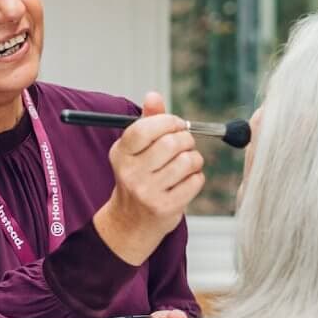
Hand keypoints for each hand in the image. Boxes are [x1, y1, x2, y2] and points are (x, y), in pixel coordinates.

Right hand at [94, 92, 204, 264]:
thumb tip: (153, 95)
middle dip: (186, 139)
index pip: (146, 128)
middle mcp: (130, 173)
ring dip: (194, 159)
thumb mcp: (135, 150)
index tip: (176, 125)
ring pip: (187, 161)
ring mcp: (147, 192)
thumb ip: (146, 121)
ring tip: (186, 164)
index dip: (168, 121)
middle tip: (185, 144)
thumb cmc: (138, 177)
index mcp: (121, 154)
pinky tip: (186, 181)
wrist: (130, 222)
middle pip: (171, 143)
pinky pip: (195, 181)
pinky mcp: (165, 207)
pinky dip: (197, 177)